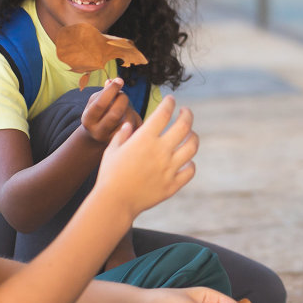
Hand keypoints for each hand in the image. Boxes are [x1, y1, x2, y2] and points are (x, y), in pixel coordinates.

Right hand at [79, 78, 140, 143]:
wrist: (98, 136)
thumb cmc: (98, 113)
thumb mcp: (95, 103)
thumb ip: (104, 92)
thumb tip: (112, 81)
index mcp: (88, 120)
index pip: (100, 104)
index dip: (111, 91)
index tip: (119, 79)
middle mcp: (98, 132)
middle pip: (115, 113)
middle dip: (122, 99)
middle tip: (123, 94)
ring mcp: (111, 140)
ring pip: (127, 120)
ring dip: (129, 109)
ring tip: (125, 106)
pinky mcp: (124, 142)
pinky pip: (134, 127)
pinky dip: (134, 117)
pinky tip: (129, 115)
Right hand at [94, 96, 198, 216]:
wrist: (114, 202)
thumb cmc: (109, 175)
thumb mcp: (112, 150)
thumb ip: (122, 135)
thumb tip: (129, 124)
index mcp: (144, 139)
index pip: (163, 113)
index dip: (169, 103)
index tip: (171, 99)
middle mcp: (161, 151)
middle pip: (184, 126)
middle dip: (187, 114)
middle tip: (186, 111)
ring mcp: (170, 168)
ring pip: (192, 147)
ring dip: (193, 137)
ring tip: (190, 134)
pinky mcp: (173, 184)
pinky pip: (190, 170)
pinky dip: (191, 164)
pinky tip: (187, 161)